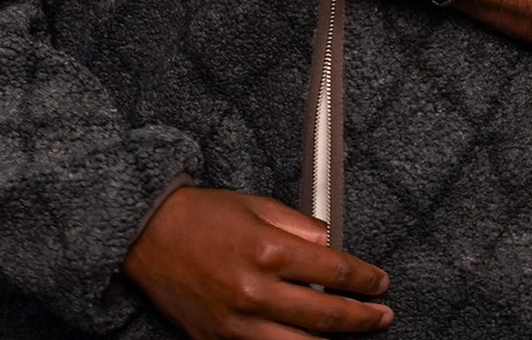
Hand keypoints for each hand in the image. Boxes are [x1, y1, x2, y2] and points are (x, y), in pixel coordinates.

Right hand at [122, 186, 391, 338]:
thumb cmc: (201, 215)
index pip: (333, 271)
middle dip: (361, 319)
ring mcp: (237, 324)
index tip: (379, 282)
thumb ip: (298, 224)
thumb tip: (331, 243)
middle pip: (325, 317)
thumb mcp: (256, 204)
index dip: (364, 279)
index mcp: (267, 251)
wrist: (149, 236)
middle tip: (382, 316)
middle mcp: (254, 292)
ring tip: (354, 337)